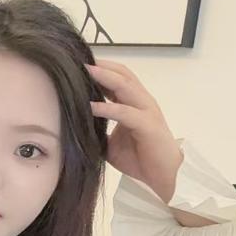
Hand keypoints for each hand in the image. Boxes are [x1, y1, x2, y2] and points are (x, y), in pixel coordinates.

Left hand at [85, 59, 182, 202]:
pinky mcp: (148, 126)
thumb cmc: (138, 158)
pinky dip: (108, 108)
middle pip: (122, 74)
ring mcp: (146, 111)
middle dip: (100, 65)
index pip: (117, 77)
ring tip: (85, 71)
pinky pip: (126, 112)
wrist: (162, 177)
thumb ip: (97, 130)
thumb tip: (73, 128)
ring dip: (105, 77)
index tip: (76, 63)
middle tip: (78, 59)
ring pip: (126, 87)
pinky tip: (91, 105)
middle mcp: (141, 102)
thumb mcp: (110, 143)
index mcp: (133, 103)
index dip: (99, 69)